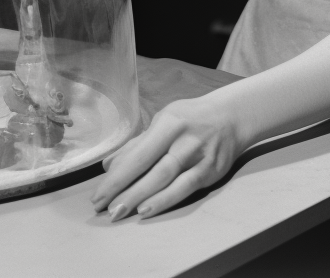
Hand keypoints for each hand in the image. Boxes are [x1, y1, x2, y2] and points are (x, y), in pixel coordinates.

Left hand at [92, 94, 243, 220]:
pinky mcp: (211, 171)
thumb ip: (138, 144)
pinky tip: (147, 210)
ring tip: (119, 212)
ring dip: (140, 198)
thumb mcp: (163, 121)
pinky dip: (165, 200)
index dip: (117, 175)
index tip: (98, 194)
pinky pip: (185, 189)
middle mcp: (183, 139)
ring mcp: (199, 156)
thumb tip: (109, 166)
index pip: (138, 153)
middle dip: (124, 190)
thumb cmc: (189, 119)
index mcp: (168, 123)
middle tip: (104, 208)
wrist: (231, 117)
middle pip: (149, 169)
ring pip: (165, 180)